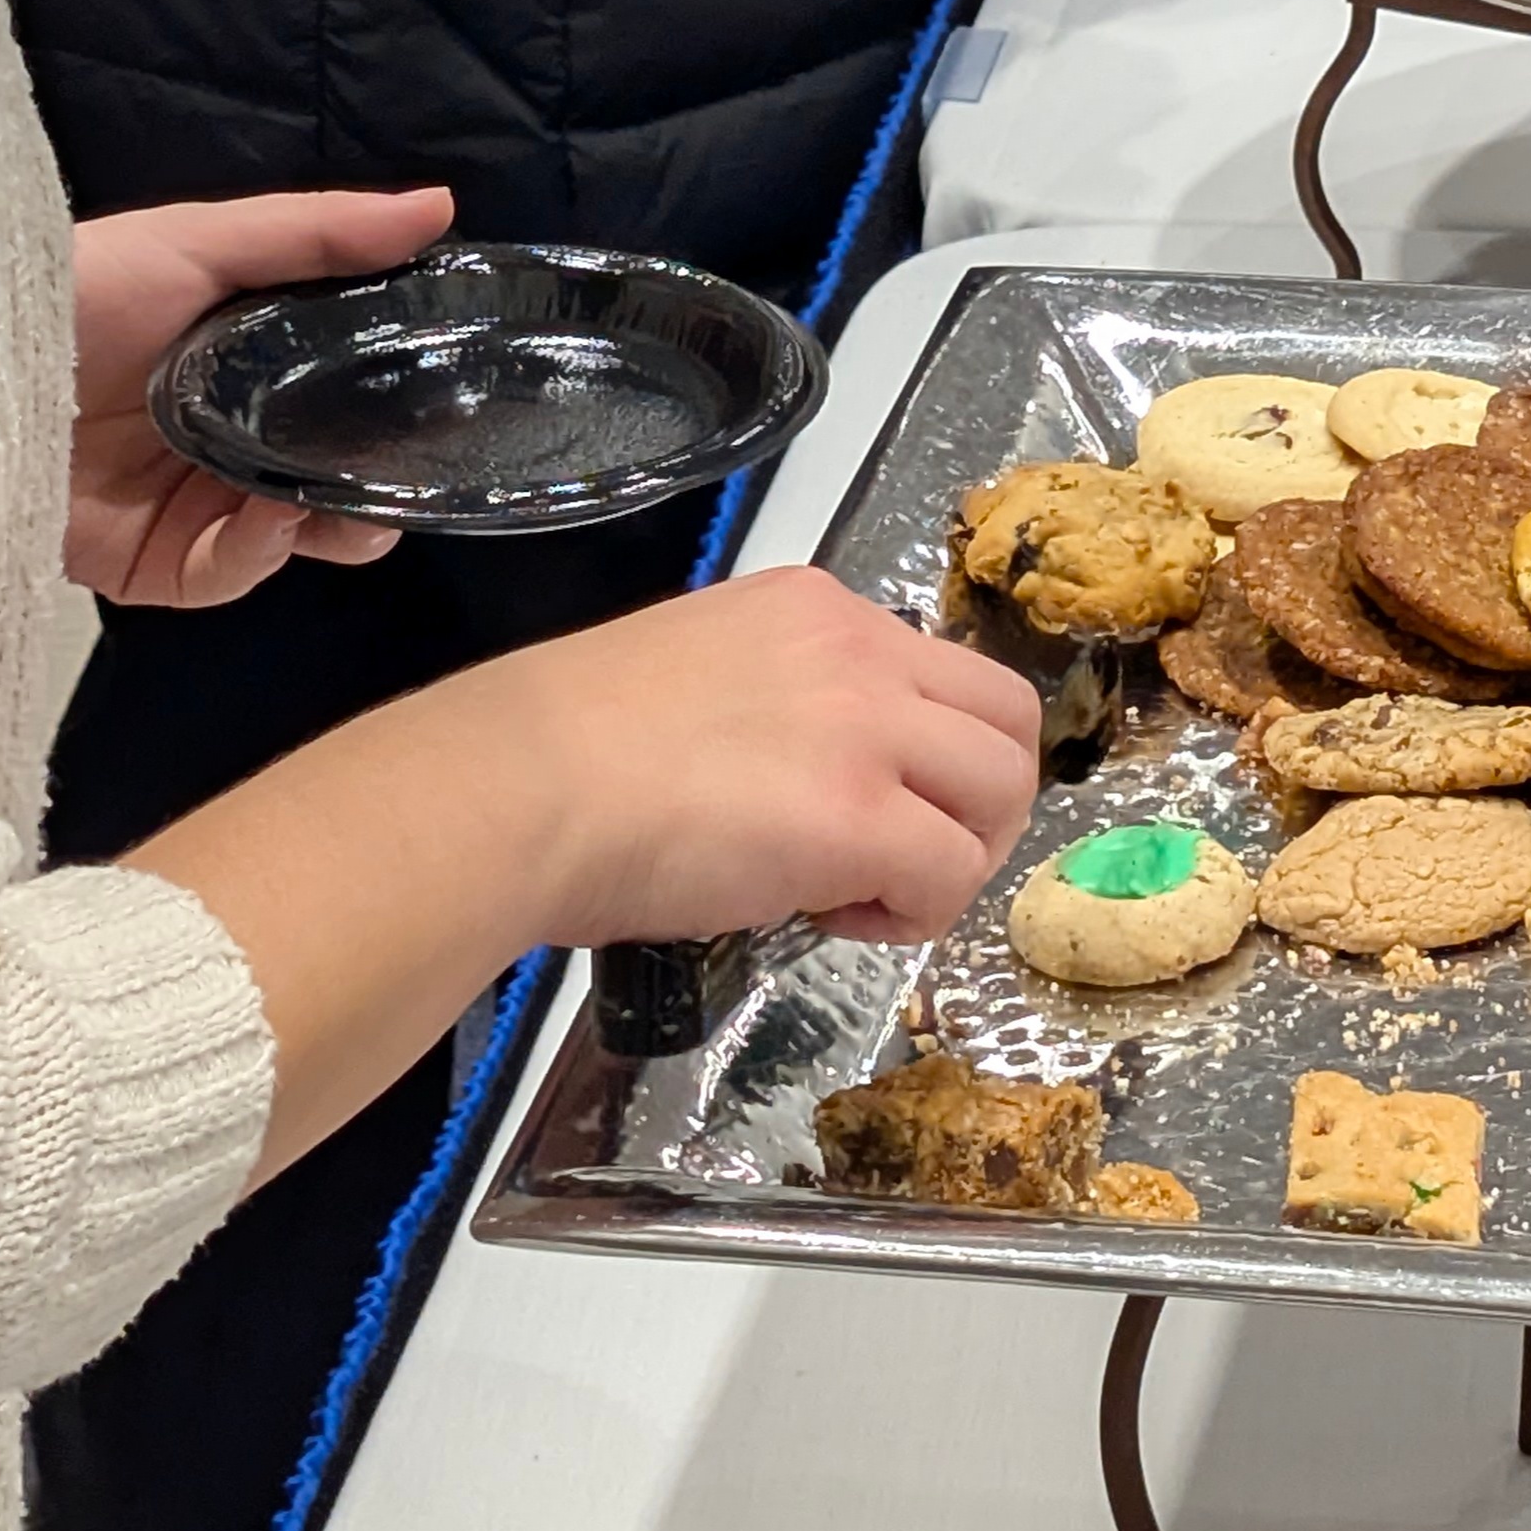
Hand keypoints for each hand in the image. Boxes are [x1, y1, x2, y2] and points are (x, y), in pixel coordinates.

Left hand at [60, 186, 446, 605]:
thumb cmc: (83, 287)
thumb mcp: (201, 242)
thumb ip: (319, 234)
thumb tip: (441, 207)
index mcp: (241, 362)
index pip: (340, 393)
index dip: (396, 403)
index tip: (452, 398)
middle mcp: (221, 436)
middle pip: (326, 476)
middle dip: (378, 486)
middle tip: (414, 480)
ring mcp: (185, 505)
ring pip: (289, 536)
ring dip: (332, 524)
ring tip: (354, 507)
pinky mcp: (146, 563)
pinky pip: (224, 575)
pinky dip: (260, 553)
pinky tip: (270, 516)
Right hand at [461, 566, 1042, 948]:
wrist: (522, 786)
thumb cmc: (567, 751)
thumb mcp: (694, 675)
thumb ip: (770, 703)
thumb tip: (791, 778)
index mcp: (814, 609)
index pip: (935, 672)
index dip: (923, 752)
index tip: (863, 803)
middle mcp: (859, 650)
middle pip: (1008, 718)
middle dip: (982, 803)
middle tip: (916, 860)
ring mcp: (867, 729)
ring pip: (1004, 790)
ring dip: (960, 857)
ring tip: (878, 896)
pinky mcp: (861, 816)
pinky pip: (952, 873)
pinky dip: (917, 915)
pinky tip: (841, 922)